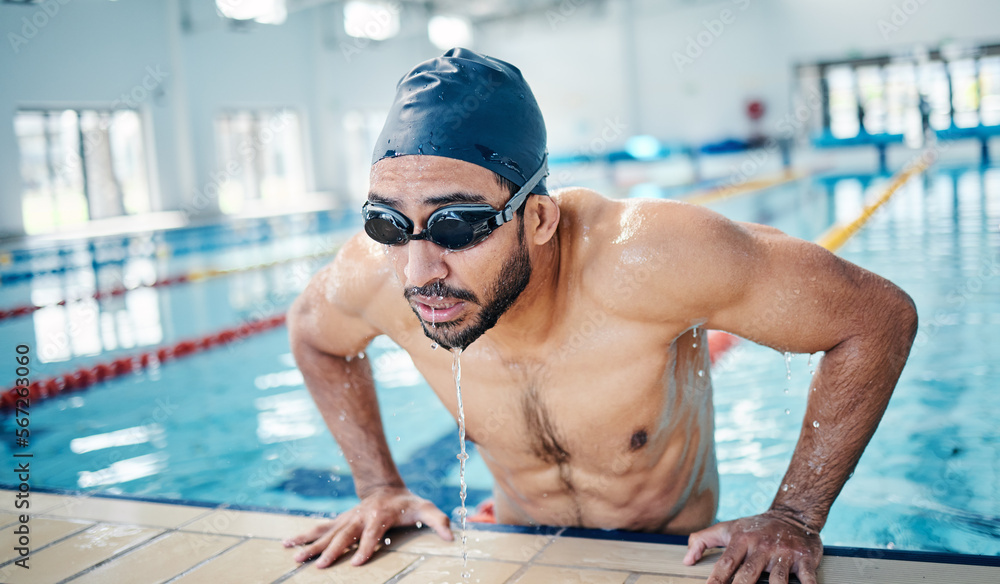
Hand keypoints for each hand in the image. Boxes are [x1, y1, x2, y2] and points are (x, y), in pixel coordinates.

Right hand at [282, 486, 452, 567]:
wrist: (387, 488)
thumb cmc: (408, 503)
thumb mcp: (426, 508)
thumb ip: (438, 521)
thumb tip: (450, 536)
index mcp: (381, 515)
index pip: (373, 532)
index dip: (366, 546)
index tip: (358, 562)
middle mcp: (360, 516)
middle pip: (345, 535)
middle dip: (333, 550)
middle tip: (321, 566)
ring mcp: (347, 518)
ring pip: (327, 531)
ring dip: (311, 544)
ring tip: (296, 557)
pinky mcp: (340, 521)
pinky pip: (319, 528)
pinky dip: (303, 535)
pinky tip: (287, 544)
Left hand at [683, 510, 822, 583]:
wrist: (793, 514)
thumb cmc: (755, 527)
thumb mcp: (727, 528)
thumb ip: (703, 540)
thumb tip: (686, 560)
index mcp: (742, 541)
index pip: (726, 564)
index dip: (716, 580)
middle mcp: (762, 547)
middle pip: (749, 574)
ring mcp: (785, 554)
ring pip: (778, 580)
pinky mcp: (805, 559)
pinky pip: (808, 579)